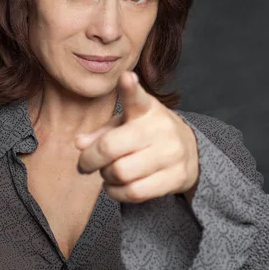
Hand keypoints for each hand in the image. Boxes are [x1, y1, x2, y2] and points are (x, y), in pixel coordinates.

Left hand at [75, 71, 199, 203]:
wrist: (189, 150)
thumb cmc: (145, 134)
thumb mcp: (124, 125)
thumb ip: (101, 133)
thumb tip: (79, 144)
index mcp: (145, 108)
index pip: (137, 97)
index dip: (130, 88)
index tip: (126, 77)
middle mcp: (160, 127)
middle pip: (111, 147)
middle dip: (90, 160)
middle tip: (86, 164)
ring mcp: (172, 153)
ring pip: (122, 173)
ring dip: (106, 177)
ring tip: (108, 173)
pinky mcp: (177, 176)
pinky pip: (135, 192)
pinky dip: (117, 193)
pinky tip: (116, 186)